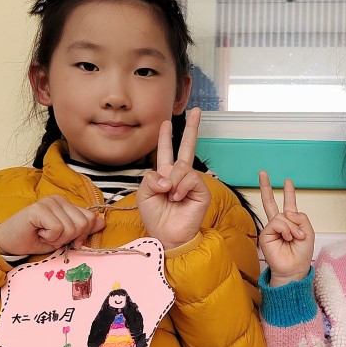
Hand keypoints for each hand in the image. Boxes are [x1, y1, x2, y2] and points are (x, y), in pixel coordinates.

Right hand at [0, 196, 105, 255]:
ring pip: (70, 228)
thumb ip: (82, 229)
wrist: (9, 243)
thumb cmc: (35, 240)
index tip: (67, 240)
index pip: (90, 218)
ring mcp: (48, 202)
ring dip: (57, 239)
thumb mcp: (64, 237)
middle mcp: (58, 199)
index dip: (82, 235)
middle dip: (68, 238)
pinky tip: (38, 233)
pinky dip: (49, 238)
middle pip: (82, 224)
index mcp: (66, 204)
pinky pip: (57, 229)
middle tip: (51, 237)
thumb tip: (102, 222)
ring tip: (43, 235)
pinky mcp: (39, 209)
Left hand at [137, 107, 210, 249]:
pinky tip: (178, 198)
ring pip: (182, 166)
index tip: (165, 122)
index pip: (166, 152)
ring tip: (170, 196)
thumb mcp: (144, 195)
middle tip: (197, 111)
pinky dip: (181, 187)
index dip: (165, 137)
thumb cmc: (156, 218)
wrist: (167, 236)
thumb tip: (168, 175)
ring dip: (172, 181)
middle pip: (187, 147)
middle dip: (191, 128)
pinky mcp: (201, 190)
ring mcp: (192, 182)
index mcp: (165, 175)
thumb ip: (150, 178)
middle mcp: (180, 176)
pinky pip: (190, 178)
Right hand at [258, 171, 314, 285]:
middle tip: (262, 172)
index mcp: (291, 222)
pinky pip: (277, 223)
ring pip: (281, 216)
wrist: (294, 268)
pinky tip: (287, 238)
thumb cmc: (302, 253)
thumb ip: (300, 217)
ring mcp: (271, 229)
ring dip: (292, 227)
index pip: (289, 204)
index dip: (289, 193)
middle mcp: (279, 224)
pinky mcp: (265, 234)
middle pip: (270, 202)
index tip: (287, 181)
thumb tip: (286, 212)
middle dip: (266, 187)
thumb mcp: (308, 231)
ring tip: (295, 238)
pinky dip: (285, 230)